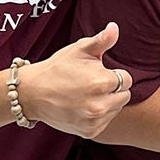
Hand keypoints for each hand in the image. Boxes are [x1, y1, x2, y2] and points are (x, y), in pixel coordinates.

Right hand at [20, 22, 132, 138]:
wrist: (32, 93)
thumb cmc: (58, 68)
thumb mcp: (79, 49)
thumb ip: (102, 40)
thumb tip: (115, 27)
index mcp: (101, 83)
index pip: (126, 79)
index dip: (114, 74)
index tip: (99, 73)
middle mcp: (100, 105)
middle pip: (125, 95)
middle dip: (113, 88)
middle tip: (93, 84)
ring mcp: (94, 120)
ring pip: (116, 109)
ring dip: (108, 102)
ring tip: (87, 95)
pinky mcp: (89, 131)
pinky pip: (106, 122)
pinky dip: (99, 115)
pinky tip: (84, 106)